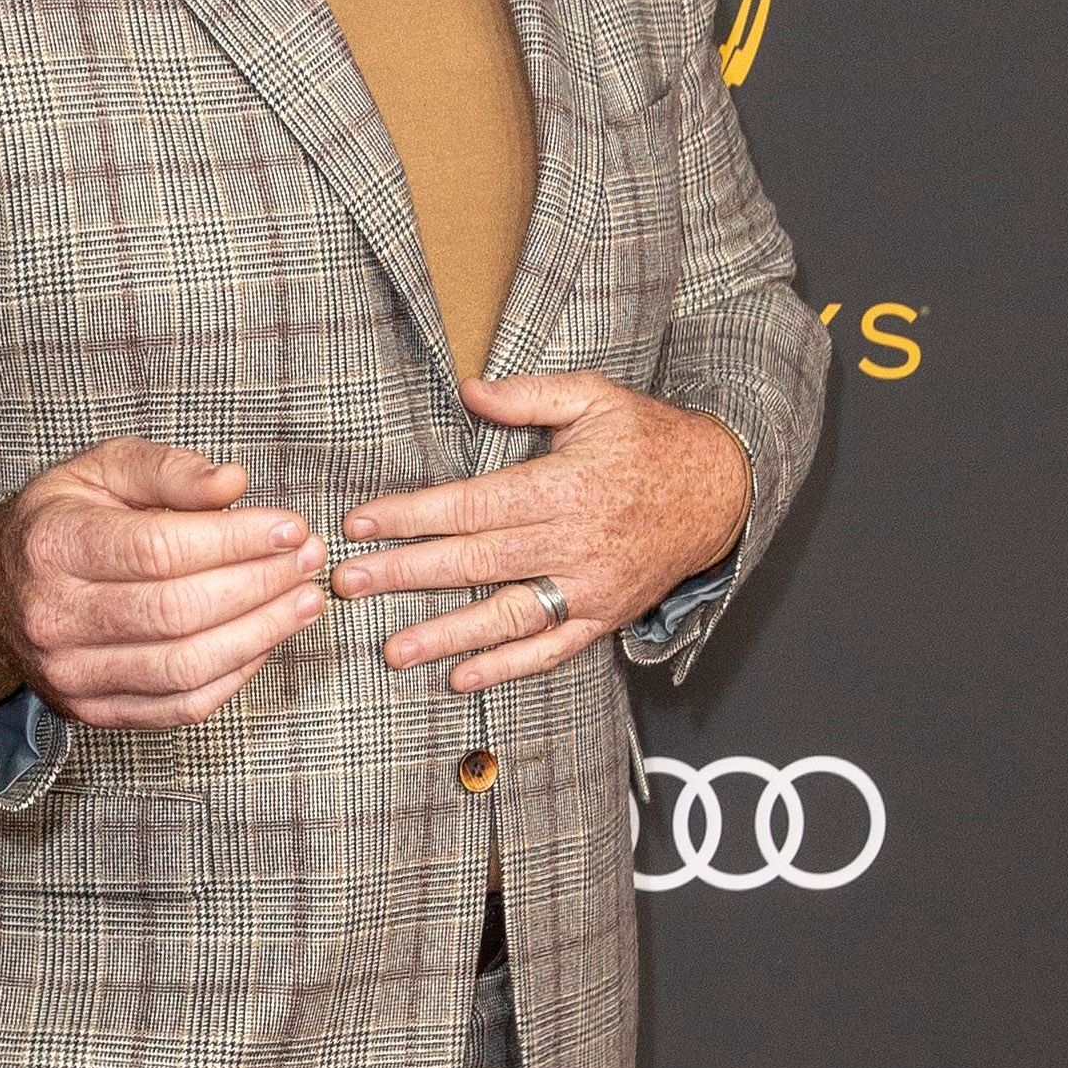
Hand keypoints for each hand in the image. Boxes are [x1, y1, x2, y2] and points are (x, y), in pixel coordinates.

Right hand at [0, 439, 324, 728]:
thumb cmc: (64, 522)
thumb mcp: (102, 470)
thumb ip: (168, 470)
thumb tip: (234, 484)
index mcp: (53, 546)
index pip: (158, 550)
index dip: (235, 541)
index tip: (291, 527)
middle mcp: (54, 617)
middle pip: (178, 612)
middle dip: (259, 585)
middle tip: (310, 561)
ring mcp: (70, 676)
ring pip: (185, 667)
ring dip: (261, 635)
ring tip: (305, 601)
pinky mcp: (92, 712)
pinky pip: (181, 706)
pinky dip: (236, 675)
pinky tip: (267, 639)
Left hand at [333, 377, 751, 692]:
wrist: (719, 491)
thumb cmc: (649, 439)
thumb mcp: (595, 398)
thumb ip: (529, 396)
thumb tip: (468, 391)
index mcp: (563, 486)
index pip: (472, 505)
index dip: (412, 515)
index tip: (361, 523)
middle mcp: (573, 542)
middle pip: (475, 562)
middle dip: (406, 574)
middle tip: (348, 585)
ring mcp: (588, 586)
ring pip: (506, 615)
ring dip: (446, 635)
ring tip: (393, 650)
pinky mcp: (602, 616)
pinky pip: (550, 649)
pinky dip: (507, 667)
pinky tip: (462, 677)